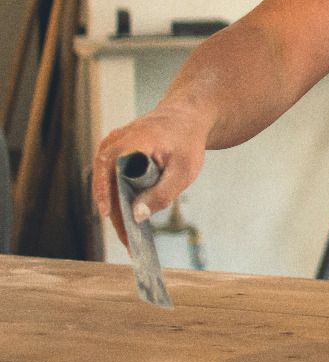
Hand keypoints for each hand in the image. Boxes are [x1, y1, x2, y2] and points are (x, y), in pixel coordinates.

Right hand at [92, 104, 208, 250]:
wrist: (188, 117)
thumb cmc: (187, 142)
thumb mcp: (184, 170)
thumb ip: (162, 193)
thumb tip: (137, 216)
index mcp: (128, 145)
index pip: (111, 183)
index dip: (115, 209)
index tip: (125, 233)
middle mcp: (111, 146)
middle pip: (107, 189)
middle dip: (118, 217)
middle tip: (130, 244)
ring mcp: (109, 149)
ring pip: (107, 187)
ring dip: (118, 210)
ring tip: (131, 238)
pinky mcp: (112, 155)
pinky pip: (111, 180)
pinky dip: (120, 199)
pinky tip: (131, 219)